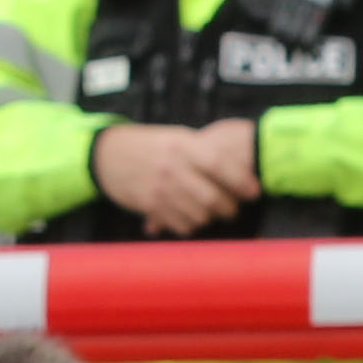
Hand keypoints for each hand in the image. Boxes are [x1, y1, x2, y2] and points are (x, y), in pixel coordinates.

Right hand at [92, 118, 257, 235]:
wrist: (108, 154)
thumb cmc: (151, 144)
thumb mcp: (177, 137)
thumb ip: (204, 150)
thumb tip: (240, 169)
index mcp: (182, 145)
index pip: (220, 165)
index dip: (242, 181)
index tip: (254, 192)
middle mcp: (172, 168)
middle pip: (212, 198)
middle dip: (230, 208)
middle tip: (233, 208)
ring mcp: (160, 189)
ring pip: (199, 216)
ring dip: (211, 218)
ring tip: (212, 212)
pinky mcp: (150, 206)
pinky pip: (181, 225)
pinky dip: (192, 225)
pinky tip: (191, 216)